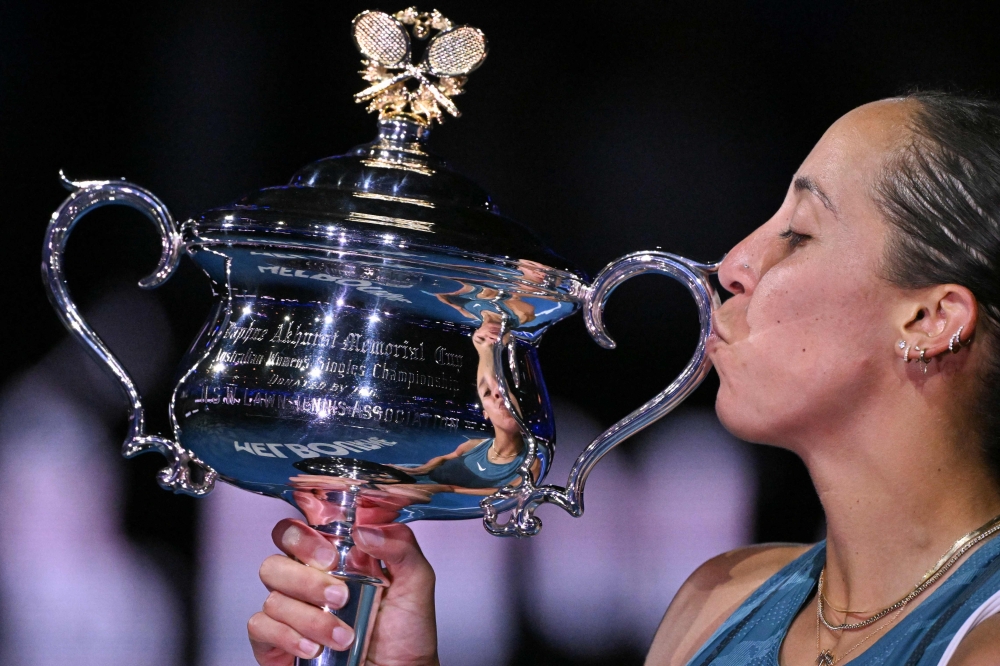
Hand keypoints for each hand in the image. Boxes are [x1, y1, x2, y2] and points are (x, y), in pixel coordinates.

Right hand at [249, 519, 438, 665]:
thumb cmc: (405, 632)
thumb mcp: (416, 581)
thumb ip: (401, 546)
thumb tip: (365, 530)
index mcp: (332, 559)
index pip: (297, 532)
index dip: (303, 537)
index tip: (330, 556)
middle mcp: (304, 582)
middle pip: (275, 562)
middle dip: (305, 579)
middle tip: (338, 595)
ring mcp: (289, 612)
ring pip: (273, 597)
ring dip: (310, 618)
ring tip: (343, 635)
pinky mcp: (275, 642)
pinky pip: (261, 627)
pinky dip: (287, 637)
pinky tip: (313, 647)